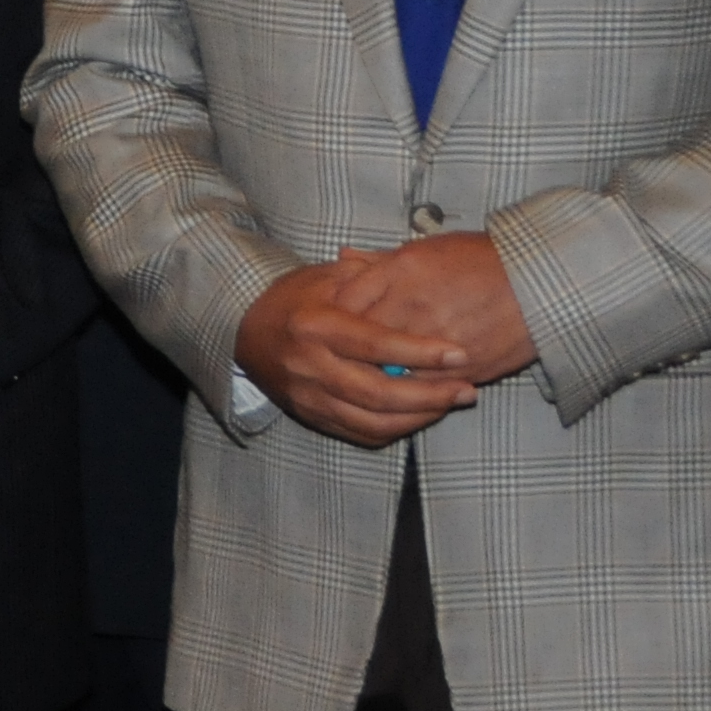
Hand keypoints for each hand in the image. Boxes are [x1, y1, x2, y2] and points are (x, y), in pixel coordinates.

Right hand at [233, 256, 479, 446]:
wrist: (243, 331)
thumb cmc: (296, 298)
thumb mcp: (327, 276)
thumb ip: (372, 280)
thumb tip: (418, 289)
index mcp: (316, 326)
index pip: (375, 345)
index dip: (420, 352)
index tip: (459, 353)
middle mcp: (310, 366)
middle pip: (377, 393)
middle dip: (429, 396)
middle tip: (467, 389)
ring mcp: (308, 396)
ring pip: (371, 422)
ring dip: (417, 418)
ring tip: (450, 404)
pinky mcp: (309, 416)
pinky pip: (358, 434)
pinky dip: (394, 431)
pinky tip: (419, 417)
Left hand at [347, 233, 535, 384]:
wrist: (541, 281)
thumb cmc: (481, 259)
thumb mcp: (427, 248)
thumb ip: (381, 259)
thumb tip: (342, 257)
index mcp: (402, 270)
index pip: (345, 301)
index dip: (332, 318)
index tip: (328, 327)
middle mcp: (414, 304)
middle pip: (360, 341)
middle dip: (346, 353)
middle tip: (334, 362)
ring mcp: (437, 338)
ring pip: (388, 370)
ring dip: (374, 378)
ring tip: (364, 382)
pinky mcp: (462, 366)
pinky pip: (423, 388)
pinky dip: (409, 393)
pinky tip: (401, 393)